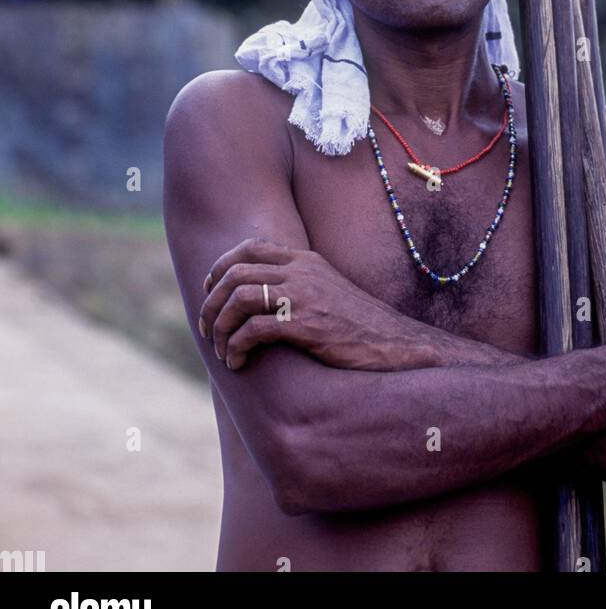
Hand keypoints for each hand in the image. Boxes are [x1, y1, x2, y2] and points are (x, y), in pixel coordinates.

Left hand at [198, 237, 435, 371]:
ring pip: (239, 297)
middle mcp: (302, 272)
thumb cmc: (360, 325)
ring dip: (219, 326)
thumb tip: (266, 293)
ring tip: (220, 350)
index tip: (210, 290)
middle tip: (207, 328)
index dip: (221, 266)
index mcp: (306, 260)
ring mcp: (304, 297)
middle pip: (236, 272)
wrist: (396, 344)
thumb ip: (300, 282)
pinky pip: (253, 329)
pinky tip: (238, 362)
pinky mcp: (306, 325)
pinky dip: (236, 346)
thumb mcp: (330, 289)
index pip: (250, 247)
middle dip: (211, 301)